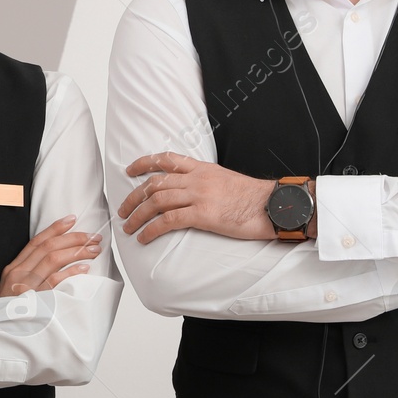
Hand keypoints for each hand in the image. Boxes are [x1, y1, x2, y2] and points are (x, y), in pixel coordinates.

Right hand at [0, 215, 101, 297]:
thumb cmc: (10, 314)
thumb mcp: (14, 290)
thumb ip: (30, 274)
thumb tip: (56, 261)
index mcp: (13, 269)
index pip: (36, 242)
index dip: (55, 228)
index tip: (72, 219)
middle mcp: (18, 273)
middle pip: (48, 247)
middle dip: (73, 238)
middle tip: (92, 237)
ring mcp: (26, 286)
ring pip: (53, 259)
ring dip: (76, 251)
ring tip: (93, 250)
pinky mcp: (34, 300)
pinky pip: (56, 281)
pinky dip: (71, 273)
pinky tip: (84, 269)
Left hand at [119, 152, 275, 244]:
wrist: (275, 205)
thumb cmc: (255, 198)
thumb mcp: (227, 181)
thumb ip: (207, 183)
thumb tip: (193, 192)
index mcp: (203, 169)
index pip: (167, 159)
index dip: (144, 163)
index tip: (130, 170)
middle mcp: (197, 179)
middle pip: (155, 183)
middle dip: (134, 196)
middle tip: (122, 209)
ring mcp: (199, 195)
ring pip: (157, 201)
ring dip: (137, 215)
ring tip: (128, 226)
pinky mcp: (203, 214)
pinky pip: (168, 221)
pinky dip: (151, 230)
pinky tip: (143, 238)